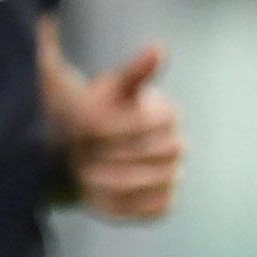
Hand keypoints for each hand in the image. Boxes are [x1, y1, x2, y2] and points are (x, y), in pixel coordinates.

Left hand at [55, 44, 181, 219]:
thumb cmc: (96, 112)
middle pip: (159, 154)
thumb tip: (158, 47)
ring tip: (81, 175)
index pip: (155, 122)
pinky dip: (122, 204)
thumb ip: (134, 72)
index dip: (116, 127)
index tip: (82, 129)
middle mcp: (177, 146)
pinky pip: (150, 209)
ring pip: (154, 182)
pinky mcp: (162, 203)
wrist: (81, 150)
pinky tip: (93, 194)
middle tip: (79, 155)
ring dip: (115, 181)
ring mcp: (172, 176)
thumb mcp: (110, 89)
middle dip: (117, 155)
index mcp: (167, 113)